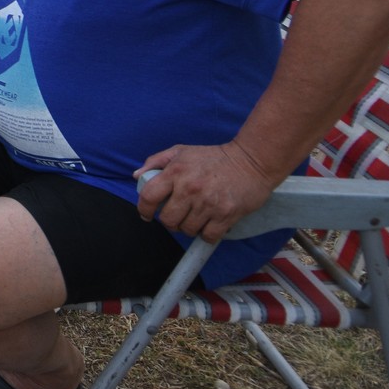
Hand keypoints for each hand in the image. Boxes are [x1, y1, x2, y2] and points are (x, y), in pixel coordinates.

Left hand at [134, 142, 275, 241]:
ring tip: (196, 217)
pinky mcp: (226, 215)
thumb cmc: (214, 157)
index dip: (143, 209)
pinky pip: (208, 236)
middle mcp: (190, 188)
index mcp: (176, 172)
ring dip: (189, 227)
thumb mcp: (181, 151)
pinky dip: (207, 234)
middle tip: (178, 215)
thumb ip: (156, 161)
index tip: (147, 214)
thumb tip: (136, 175)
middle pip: (167, 220)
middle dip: (170, 221)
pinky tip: (210, 224)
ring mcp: (208, 203)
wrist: (251, 161)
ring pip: (187, 230)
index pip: (149, 197)